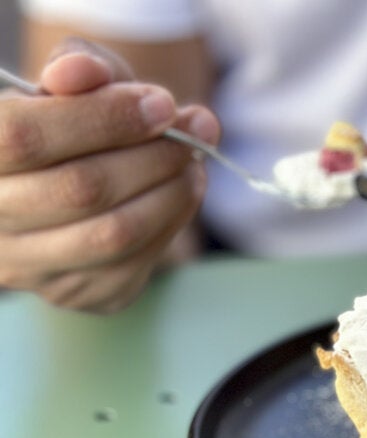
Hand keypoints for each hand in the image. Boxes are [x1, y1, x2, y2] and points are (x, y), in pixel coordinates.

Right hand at [0, 39, 219, 312]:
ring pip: (113, 234)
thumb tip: (89, 71)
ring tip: (192, 164)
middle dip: (153, 156)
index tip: (161, 104)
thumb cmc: (69, 125)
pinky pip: (135, 264)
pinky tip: (180, 194)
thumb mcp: (71, 84)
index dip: (102, 118)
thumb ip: (82, 68)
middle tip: (194, 134)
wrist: (69, 187)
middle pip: (81, 189)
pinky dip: (171, 224)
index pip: (25, 137)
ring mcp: (27, 267)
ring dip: (171, 194)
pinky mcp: (74, 294)